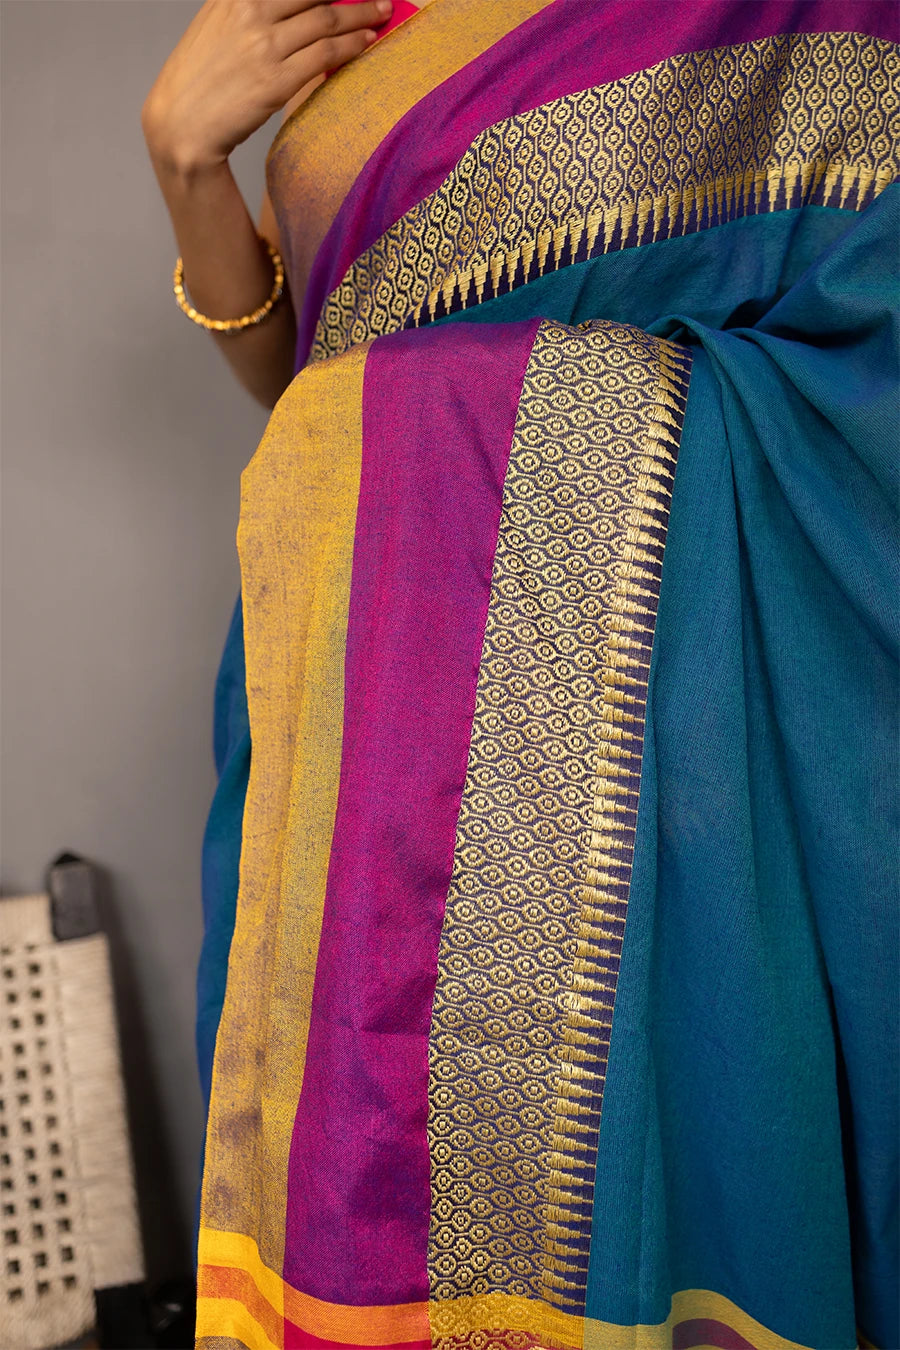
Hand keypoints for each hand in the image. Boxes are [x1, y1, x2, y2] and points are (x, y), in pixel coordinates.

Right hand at [142, 0, 391, 173]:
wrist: (181, 123)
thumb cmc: (200, 77)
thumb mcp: (216, 24)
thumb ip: (249, 7)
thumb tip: (289, 5)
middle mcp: (250, 12)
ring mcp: (264, 45)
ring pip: (327, 20)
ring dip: (361, 14)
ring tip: (381, 12)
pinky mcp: (276, 80)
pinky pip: (325, 54)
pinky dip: (352, 45)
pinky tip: (366, 42)